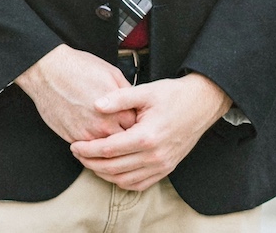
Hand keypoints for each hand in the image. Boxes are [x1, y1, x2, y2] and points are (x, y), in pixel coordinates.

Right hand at [14, 44, 136, 142]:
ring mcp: (88, 135)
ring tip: (108, 133)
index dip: (137, 123)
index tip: (134, 120)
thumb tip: (136, 104)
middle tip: (123, 130)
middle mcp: (104, 125)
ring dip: (109, 144)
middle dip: (126, 137)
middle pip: (124, 142)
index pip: (137, 126)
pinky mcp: (73, 139)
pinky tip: (95, 137)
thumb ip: (127, 92)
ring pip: (107, 150)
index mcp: (117, 108)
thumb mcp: (112, 73)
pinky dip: (94, 146)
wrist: (49, 72)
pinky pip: (90, 151)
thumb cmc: (79, 68)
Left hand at [70, 73, 231, 190]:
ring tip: (91, 162)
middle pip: (113, 168)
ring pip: (125, 180)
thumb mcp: (145, 91)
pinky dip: (122, 182)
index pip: (109, 149)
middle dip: (91, 162)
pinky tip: (112, 172)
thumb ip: (119, 98)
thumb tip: (96, 104)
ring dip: (104, 174)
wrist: (201, 104)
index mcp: (147, 136)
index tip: (74, 144)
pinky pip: (140, 184)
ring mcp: (162, 165)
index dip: (88, 149)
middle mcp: (154, 156)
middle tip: (77, 153)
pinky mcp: (166, 168)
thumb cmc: (173, 95)